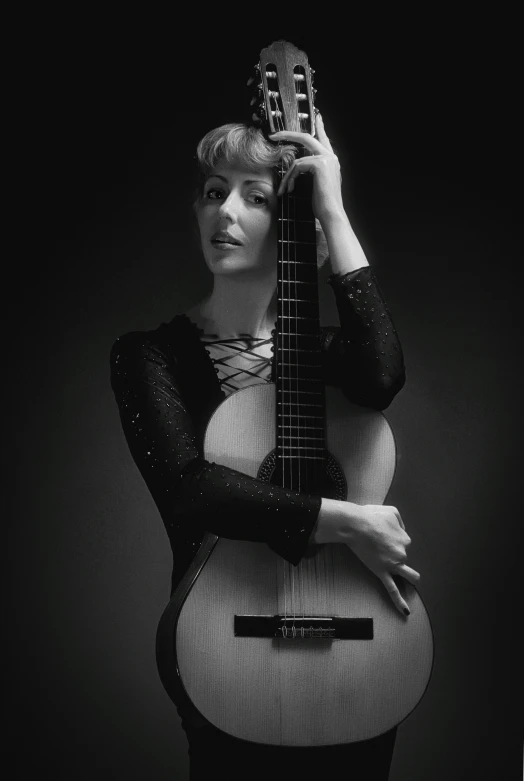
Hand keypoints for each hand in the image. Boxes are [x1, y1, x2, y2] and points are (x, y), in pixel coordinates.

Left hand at [269, 113, 344, 226]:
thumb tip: (298, 168)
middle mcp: (330, 157)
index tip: (317, 117)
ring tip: (284, 189)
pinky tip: (290, 190)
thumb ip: (312, 171)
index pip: (324, 139)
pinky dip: (290, 179)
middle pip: (307, 138)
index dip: (320, 127)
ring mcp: (326, 159)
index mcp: (331, 161)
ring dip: (287, 176)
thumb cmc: (324, 204)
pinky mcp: (319, 164)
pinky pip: (297, 167)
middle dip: (288, 134)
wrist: (331, 213)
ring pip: (298, 160)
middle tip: (275, 134)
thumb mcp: (317, 184)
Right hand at [314, 499, 419, 615]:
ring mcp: (393, 565)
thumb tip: (401, 530)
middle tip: (381, 548)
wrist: (356, 524)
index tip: (380, 534)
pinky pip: (393, 590)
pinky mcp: (382, 572)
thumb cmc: (371, 515)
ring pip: (408, 575)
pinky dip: (400, 602)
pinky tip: (406, 612)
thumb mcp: (392, 511)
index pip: (403, 542)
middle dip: (395, 554)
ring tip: (410, 580)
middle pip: (403, 557)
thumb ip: (400, 521)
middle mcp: (402, 552)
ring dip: (410, 577)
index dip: (392, 539)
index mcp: (405, 538)